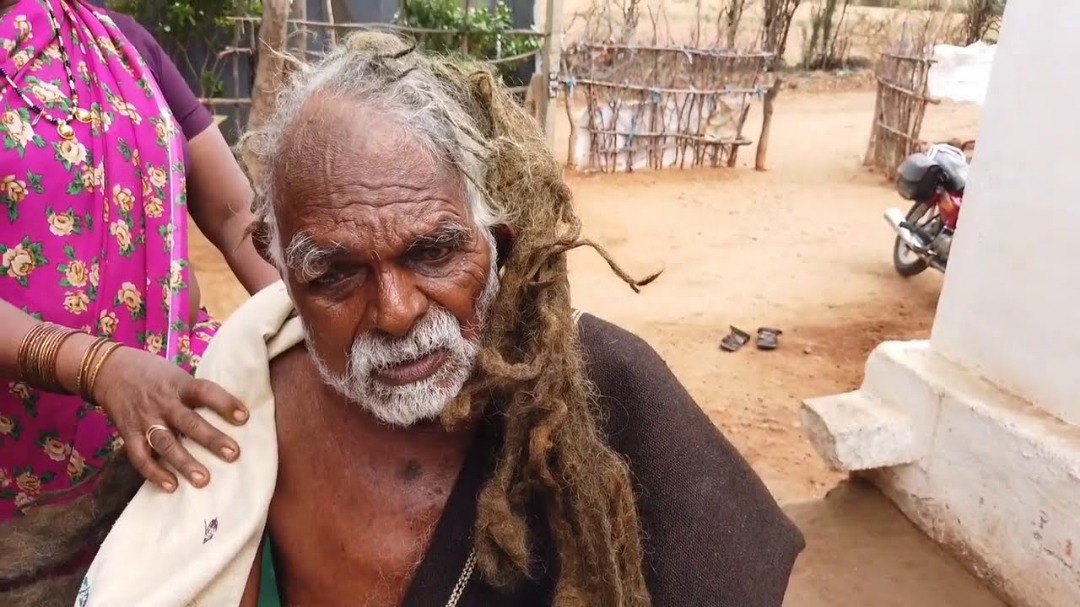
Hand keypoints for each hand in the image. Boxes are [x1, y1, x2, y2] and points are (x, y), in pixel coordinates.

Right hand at [91, 345, 248, 491]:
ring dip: (184, 463)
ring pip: (166, 443)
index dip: (224, 402)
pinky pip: (140, 456)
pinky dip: (154, 473)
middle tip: (233, 454)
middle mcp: (163, 402)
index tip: (244, 416)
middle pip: (189, 422)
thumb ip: (195, 394)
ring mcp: (145, 419)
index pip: (205, 391)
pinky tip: (171, 486)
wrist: (109, 369)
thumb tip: (230, 413)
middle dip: (211, 439)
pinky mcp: (129, 433)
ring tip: (203, 480)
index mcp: (179, 385)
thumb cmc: (154, 374)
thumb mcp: (177, 376)